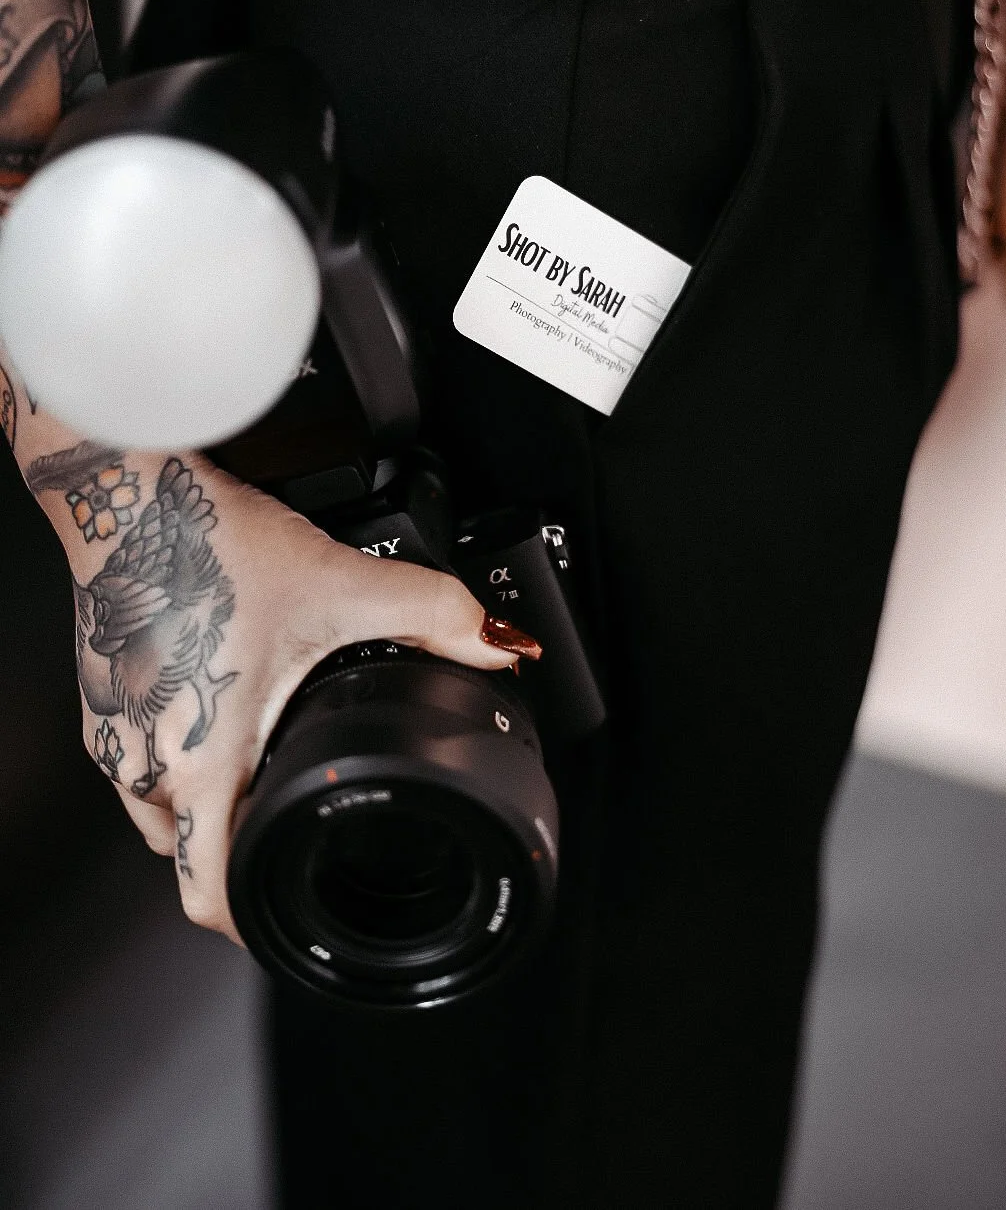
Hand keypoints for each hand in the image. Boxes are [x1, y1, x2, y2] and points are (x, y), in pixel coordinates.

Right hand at [27, 441, 523, 942]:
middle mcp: (142, 762)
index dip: (248, 923)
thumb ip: (435, 616)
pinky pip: (138, 759)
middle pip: (187, 854)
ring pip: (159, 809)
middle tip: (289, 812)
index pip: (206, 893)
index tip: (284, 915)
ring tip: (258, 759)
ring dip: (206, 802)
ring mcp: (110, 731)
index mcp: (199, 761)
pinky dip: (180, 753)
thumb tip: (500, 647)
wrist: (125, 491)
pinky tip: (219, 704)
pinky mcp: (97, 697)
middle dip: (240, 846)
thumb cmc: (209, 547)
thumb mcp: (342, 584)